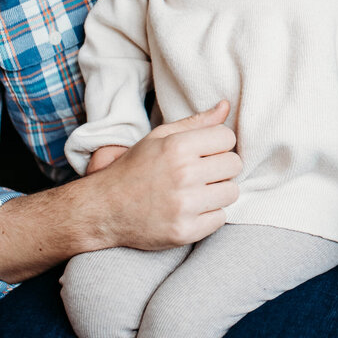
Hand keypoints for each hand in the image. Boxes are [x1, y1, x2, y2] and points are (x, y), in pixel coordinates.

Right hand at [89, 101, 240, 249]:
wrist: (102, 209)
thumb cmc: (134, 169)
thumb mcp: (159, 137)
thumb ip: (195, 122)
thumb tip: (226, 106)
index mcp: (177, 147)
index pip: (228, 137)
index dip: (218, 144)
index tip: (205, 152)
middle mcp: (182, 174)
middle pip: (234, 165)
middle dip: (221, 168)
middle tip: (201, 173)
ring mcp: (184, 205)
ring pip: (231, 192)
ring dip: (218, 192)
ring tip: (197, 192)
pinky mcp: (184, 231)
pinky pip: (221, 218)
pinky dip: (209, 216)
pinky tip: (190, 210)